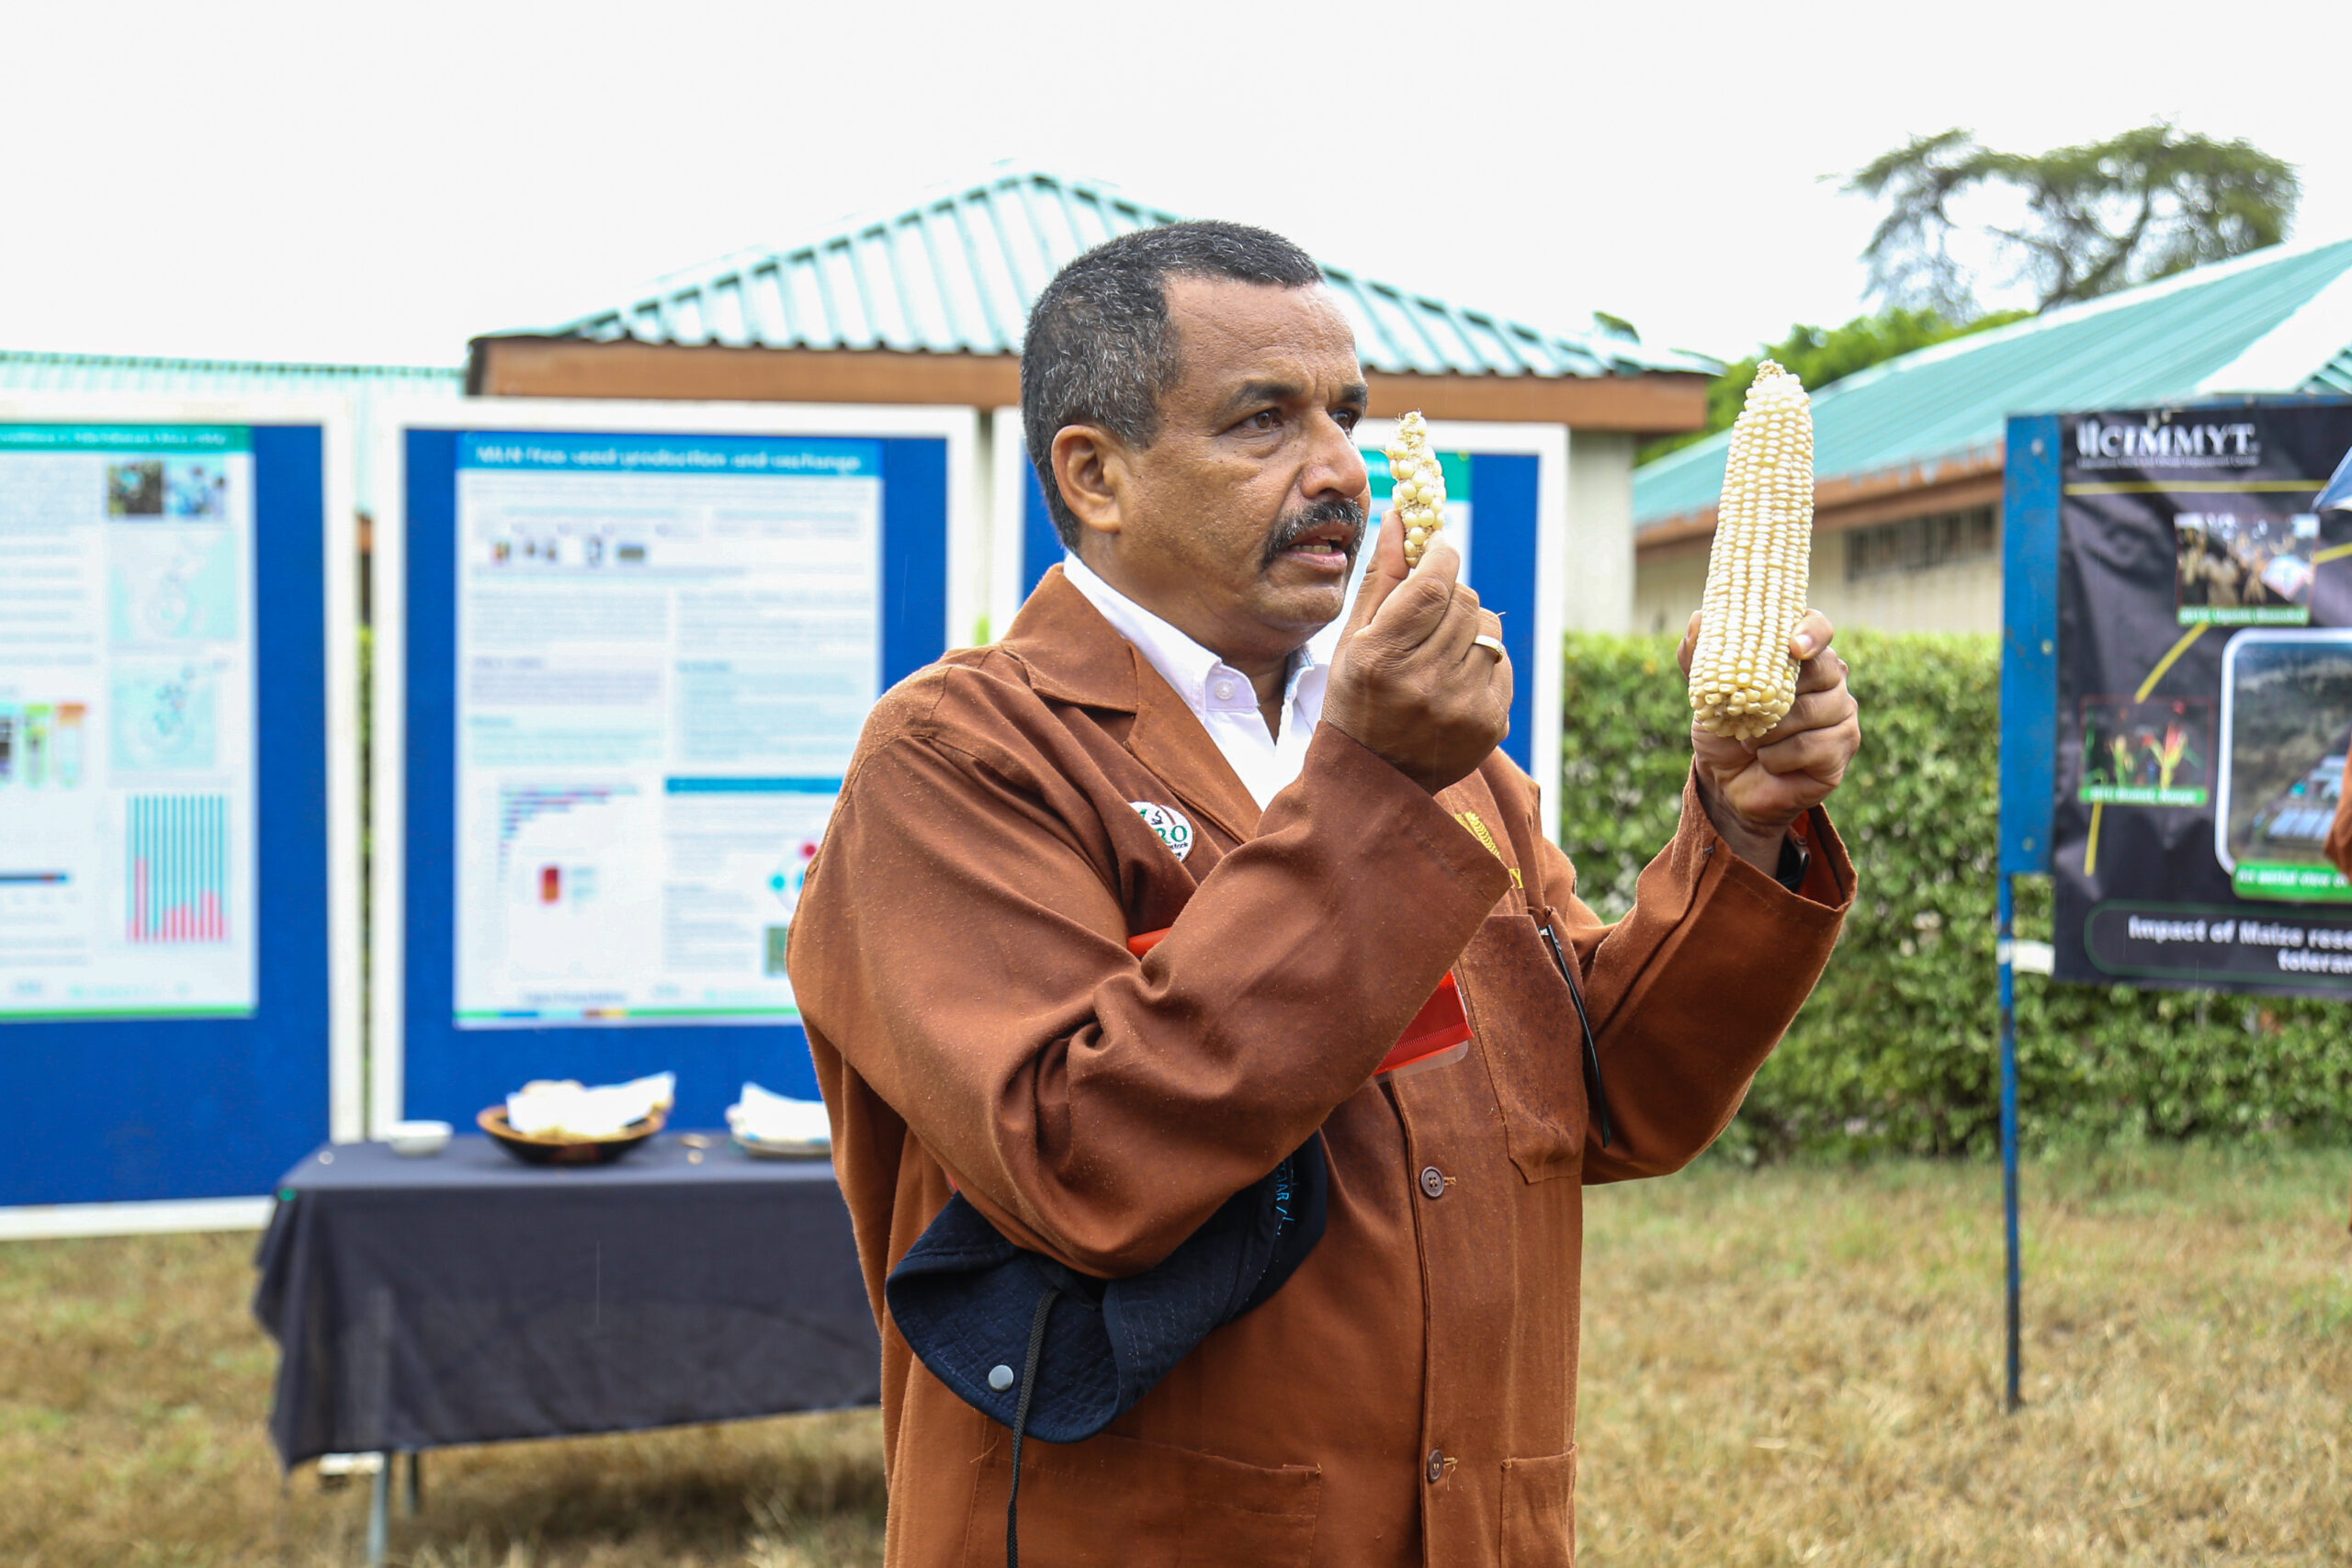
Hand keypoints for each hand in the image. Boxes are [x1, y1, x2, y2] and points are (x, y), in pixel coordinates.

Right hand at [1322, 508, 1510, 793]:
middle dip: (1452, 594)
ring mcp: (1463, 707)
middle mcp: (1424, 684)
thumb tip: (1402, 517)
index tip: (1438, 549)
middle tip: (1431, 610)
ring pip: (1490, 628)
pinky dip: (1483, 660)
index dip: (1441, 556)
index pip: (1434, 584)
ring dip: (1470, 627)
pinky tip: (1454, 680)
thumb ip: (1380, 578)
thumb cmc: (1356, 699)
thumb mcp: (1353, 640)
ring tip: (1441, 650)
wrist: (1375, 780)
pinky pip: (1503, 662)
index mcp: (1381, 658)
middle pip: (1466, 601)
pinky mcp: (1491, 724)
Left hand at [1676, 609, 1859, 868]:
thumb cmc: (1723, 729)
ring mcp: (1842, 713)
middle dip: (1774, 694)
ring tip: (1751, 741)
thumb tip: (1699, 619)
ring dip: (1769, 731)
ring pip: (1811, 711)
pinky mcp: (1842, 749)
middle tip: (1746, 713)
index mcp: (1800, 655)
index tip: (1793, 646)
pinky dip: (1778, 757)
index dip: (1810, 632)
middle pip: (1822, 669)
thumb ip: (1700, 657)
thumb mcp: (1705, 693)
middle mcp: (1830, 679)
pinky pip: (1812, 746)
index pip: (1818, 628)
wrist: (1727, 783)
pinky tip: (1769, 761)